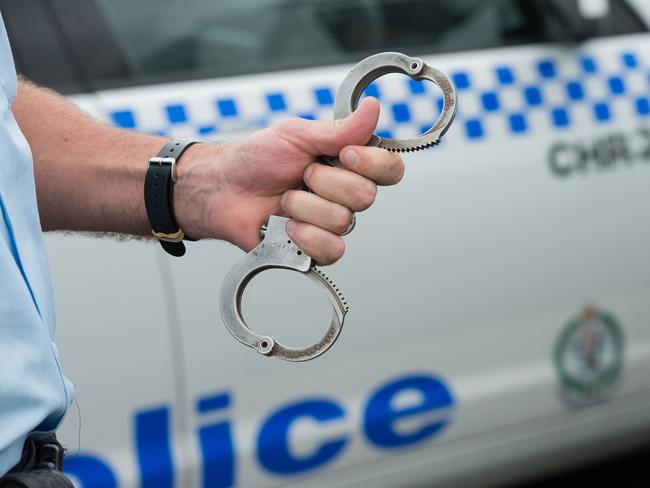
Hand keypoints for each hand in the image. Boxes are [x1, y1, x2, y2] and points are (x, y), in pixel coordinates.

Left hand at [174, 98, 403, 264]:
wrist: (224, 188)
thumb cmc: (256, 159)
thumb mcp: (296, 134)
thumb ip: (339, 129)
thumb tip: (373, 108)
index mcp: (348, 164)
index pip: (389, 169)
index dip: (371, 164)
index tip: (343, 154)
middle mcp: (345, 194)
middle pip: (366, 196)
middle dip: (324, 183)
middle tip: (300, 175)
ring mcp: (332, 223)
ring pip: (343, 221)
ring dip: (304, 207)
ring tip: (284, 200)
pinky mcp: (316, 248)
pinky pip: (331, 249)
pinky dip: (305, 235)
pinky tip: (287, 226)